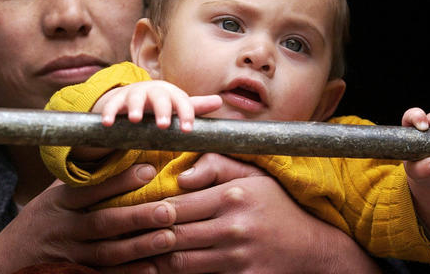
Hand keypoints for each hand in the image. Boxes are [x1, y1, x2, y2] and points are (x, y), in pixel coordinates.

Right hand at [0, 164, 179, 273]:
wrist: (7, 261)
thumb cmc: (40, 221)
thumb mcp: (51, 197)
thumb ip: (79, 180)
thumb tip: (117, 152)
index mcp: (58, 203)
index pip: (90, 189)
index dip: (119, 180)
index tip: (149, 170)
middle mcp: (63, 228)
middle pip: (101, 222)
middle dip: (136, 217)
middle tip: (167, 210)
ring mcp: (69, 255)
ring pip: (106, 252)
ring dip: (138, 246)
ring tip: (168, 238)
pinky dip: (127, 273)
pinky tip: (152, 269)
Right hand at [93, 81, 221, 131]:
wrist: (136, 92)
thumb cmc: (163, 103)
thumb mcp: (178, 103)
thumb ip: (196, 105)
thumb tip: (219, 101)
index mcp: (171, 94)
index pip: (182, 103)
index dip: (186, 114)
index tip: (187, 130)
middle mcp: (154, 92)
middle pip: (160, 98)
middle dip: (162, 110)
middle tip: (163, 125)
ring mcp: (135, 94)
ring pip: (135, 99)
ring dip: (135, 108)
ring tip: (136, 120)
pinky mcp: (117, 100)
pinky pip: (112, 105)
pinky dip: (109, 113)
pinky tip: (107, 123)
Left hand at [102, 154, 380, 273]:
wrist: (313, 248)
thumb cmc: (277, 207)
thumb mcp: (253, 176)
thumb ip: (216, 166)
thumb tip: (180, 177)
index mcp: (232, 195)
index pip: (175, 204)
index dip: (146, 210)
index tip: (125, 211)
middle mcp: (232, 226)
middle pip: (172, 234)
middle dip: (142, 236)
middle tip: (116, 236)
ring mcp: (237, 257)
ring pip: (180, 262)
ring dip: (153, 260)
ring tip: (130, 255)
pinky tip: (159, 271)